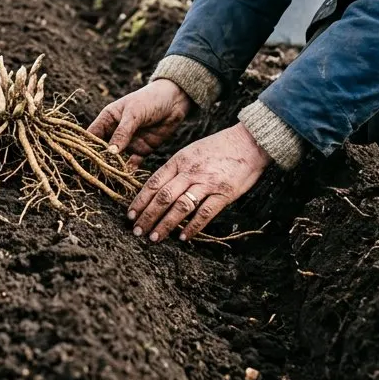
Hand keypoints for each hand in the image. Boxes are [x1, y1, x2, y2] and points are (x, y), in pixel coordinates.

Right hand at [88, 80, 191, 170]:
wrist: (176, 100)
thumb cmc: (150, 99)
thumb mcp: (134, 113)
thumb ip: (122, 132)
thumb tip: (110, 152)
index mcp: (107, 120)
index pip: (91, 136)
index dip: (85, 148)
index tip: (82, 162)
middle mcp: (115, 133)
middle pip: (102, 151)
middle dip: (98, 163)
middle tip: (94, 178)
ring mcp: (128, 143)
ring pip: (116, 160)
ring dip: (113, 169)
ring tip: (108, 181)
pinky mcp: (142, 150)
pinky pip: (133, 164)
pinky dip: (130, 172)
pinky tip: (127, 180)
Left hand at [127, 123, 271, 242]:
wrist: (248, 141)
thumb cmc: (218, 148)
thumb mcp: (191, 152)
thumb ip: (175, 169)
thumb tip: (157, 189)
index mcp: (179, 161)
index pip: (153, 183)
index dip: (140, 201)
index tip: (130, 215)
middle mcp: (190, 172)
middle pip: (162, 197)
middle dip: (147, 216)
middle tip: (137, 231)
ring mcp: (207, 183)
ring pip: (180, 206)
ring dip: (165, 224)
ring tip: (154, 238)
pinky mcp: (224, 193)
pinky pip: (205, 213)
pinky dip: (193, 227)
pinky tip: (183, 237)